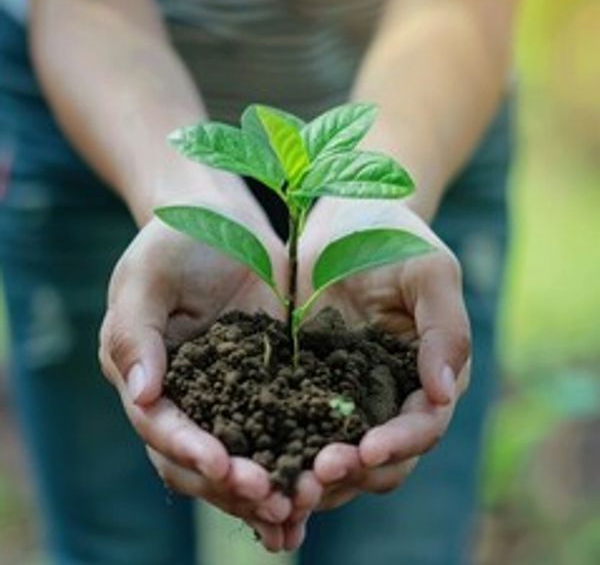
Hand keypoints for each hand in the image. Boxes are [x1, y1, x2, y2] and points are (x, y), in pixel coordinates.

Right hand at [99, 202, 296, 534]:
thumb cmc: (173, 241)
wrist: (222, 219)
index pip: (161, 427)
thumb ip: (135, 335)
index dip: (188, 450)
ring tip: (296, 511)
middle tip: (270, 501)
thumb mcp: (144, 279)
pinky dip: (298, 455)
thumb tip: (141, 397)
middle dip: (233, 483)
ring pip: (245, 452)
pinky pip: (285, 424)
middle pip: (203, 456)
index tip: (221, 465)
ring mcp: (234, 392)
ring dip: (267, 485)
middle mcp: (190, 397)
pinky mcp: (273, 379)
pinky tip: (322, 481)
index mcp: (149, 379)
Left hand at [294, 198, 470, 513]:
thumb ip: (446, 328)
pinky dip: (283, 452)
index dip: (398, 444)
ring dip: (315, 477)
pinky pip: (295, 429)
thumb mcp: (430, 271)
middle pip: (380, 457)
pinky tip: (258, 464)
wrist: (343, 219)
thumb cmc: (394, 237)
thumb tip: (442, 392)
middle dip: (352, 472)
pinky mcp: (306, 387)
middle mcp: (390, 397)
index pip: (422, 425)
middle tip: (315, 477)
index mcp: (428, 376)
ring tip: (283, 486)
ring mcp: (346, 396)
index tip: (366, 451)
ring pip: (338, 456)